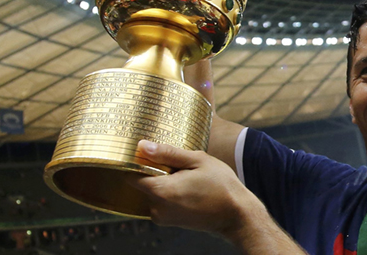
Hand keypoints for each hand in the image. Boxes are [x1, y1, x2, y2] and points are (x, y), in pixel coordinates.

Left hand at [130, 140, 256, 234]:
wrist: (235, 215)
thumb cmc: (220, 185)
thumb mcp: (197, 160)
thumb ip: (167, 153)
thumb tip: (142, 146)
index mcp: (161, 191)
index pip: (131, 175)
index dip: (137, 161)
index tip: (148, 151)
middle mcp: (156, 208)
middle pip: (142, 183)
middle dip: (154, 170)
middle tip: (176, 161)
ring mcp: (162, 217)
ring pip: (152, 191)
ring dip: (163, 180)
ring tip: (185, 173)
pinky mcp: (169, 221)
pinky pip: (160, 201)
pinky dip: (168, 191)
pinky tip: (187, 184)